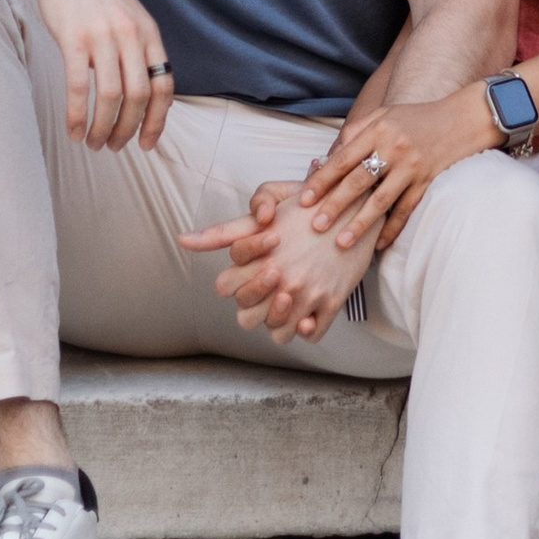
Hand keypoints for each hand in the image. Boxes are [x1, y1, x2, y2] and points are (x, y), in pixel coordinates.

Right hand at [18, 0, 175, 149]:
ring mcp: (103, 36)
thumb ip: (138, 49)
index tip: (146, 143)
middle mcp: (131, 36)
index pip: (164, 86)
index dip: (158, 121)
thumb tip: (144, 94)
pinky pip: (78, 87)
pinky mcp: (74, 38)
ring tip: (93, 142)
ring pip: (110, 97)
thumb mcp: (129, 17)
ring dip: (102, 128)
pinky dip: (77, 115)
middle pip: (138, 97)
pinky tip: (73, 130)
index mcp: (149, 33)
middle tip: (114, 147)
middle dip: (128, 130)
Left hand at [180, 181, 375, 344]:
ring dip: (278, 321)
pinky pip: (310, 334)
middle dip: (252, 305)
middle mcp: (282, 279)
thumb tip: (182, 240)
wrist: (356, 206)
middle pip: (246, 317)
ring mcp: (308, 294)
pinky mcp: (332, 302)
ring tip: (286, 300)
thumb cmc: (308, 204)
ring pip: (277, 332)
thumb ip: (224, 231)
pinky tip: (307, 311)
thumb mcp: (265, 206)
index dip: (233, 280)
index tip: (252, 266)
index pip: (225, 287)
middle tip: (269, 286)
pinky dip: (306, 328)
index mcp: (260, 257)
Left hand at [300, 87, 503, 254]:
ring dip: (359, 224)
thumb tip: (329, 156)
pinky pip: (406, 210)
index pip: (344, 158)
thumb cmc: (419, 117)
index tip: (305, 198)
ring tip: (341, 242)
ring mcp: (412, 167)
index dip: (323, 180)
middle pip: (358, 181)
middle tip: (315, 226)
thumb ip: (357, 131)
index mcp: (379, 129)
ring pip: (380, 201)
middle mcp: (394, 148)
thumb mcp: (387, 114)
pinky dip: (391, 229)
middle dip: (334, 205)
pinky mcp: (428, 182)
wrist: (464, 119)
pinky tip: (377, 245)